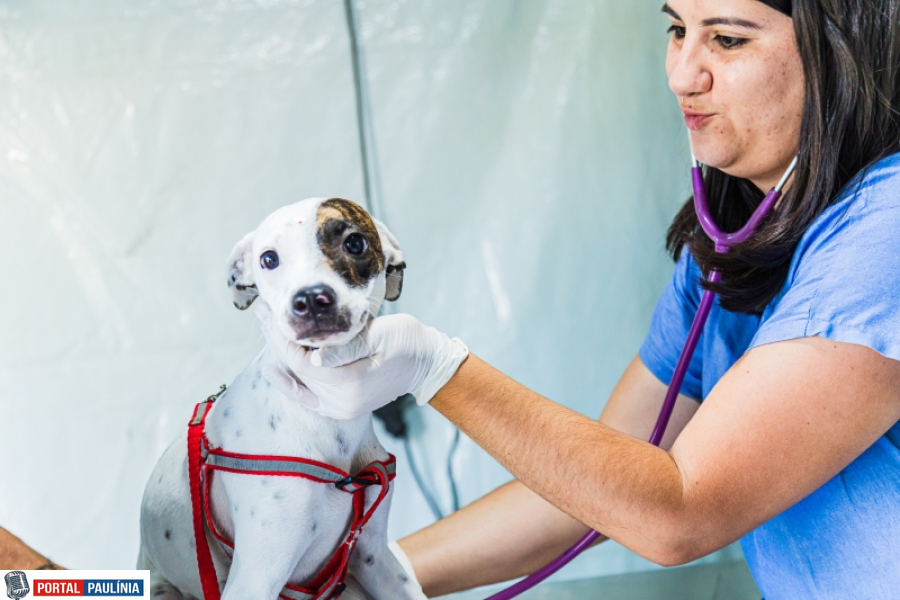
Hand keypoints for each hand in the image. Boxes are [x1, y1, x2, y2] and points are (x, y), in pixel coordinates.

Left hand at [256, 303, 467, 419]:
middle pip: (297, 369)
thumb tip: (315, 359)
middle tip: (262, 312)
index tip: (269, 310)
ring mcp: (341, 407)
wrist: (425, 362)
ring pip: (301, 379)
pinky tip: (272, 371)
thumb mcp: (380, 336)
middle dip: (279, 339)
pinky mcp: (342, 407)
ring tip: (268, 326)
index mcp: (350, 382)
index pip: (303, 359)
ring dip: (283, 353)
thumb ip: (347, 348)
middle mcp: (341, 401)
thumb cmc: (405, 340)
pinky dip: (290, 386)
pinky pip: (309, 399)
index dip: (283, 335)